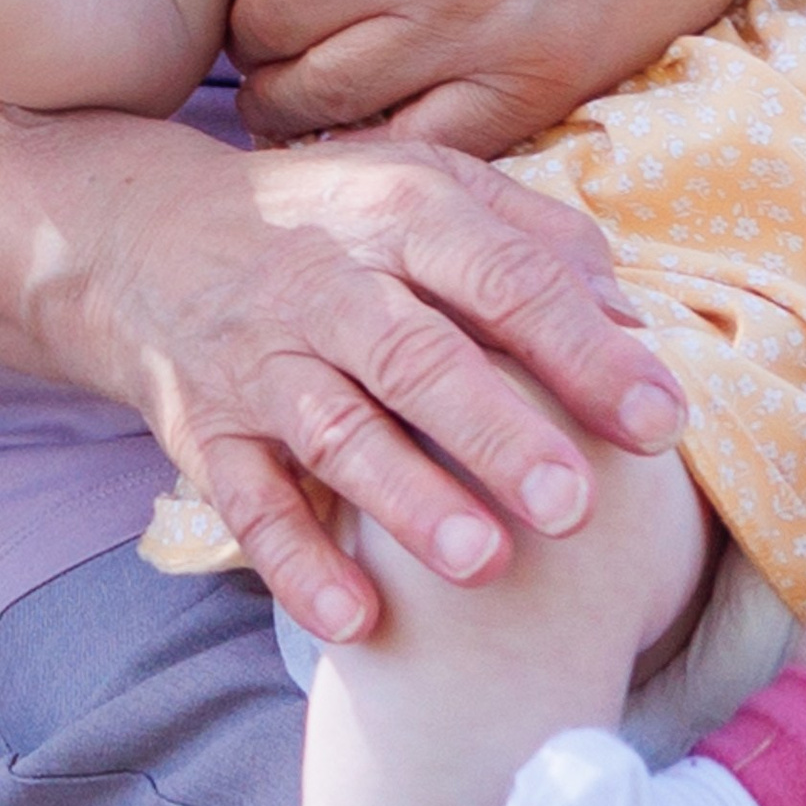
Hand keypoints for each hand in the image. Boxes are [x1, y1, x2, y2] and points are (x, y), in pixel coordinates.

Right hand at [78, 122, 685, 640]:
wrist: (145, 237)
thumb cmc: (331, 219)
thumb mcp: (430, 183)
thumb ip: (537, 240)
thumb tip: (635, 322)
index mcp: (401, 214)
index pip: (505, 278)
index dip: (585, 350)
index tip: (660, 422)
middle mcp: (327, 284)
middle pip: (419, 358)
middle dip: (498, 433)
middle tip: (575, 506)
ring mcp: (260, 362)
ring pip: (337, 434)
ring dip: (408, 502)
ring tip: (485, 563)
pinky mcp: (207, 432)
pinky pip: (250, 506)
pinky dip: (299, 565)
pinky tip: (357, 623)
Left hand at [227, 0, 805, 153]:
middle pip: (261, 17)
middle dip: (261, 23)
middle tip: (285, 29)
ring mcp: (462, 22)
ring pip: (314, 97)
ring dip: (296, 97)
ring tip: (310, 92)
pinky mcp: (531, 82)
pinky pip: (414, 145)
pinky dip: (380, 146)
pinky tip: (384, 130)